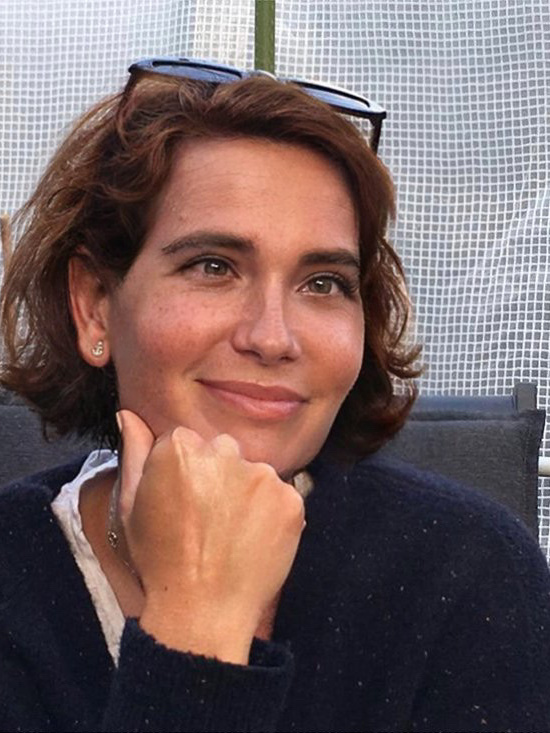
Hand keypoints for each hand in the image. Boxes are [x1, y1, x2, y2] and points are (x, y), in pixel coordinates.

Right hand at [116, 409, 305, 663]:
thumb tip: (129, 415)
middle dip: (217, 475)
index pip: (187, 441)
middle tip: (207, 520)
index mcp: (179, 447)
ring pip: (254, 472)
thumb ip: (135, 453)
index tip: (181, 503)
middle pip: (223, 451)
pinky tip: (253, 540)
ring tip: (230, 534)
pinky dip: (272, 514)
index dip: (182, 473)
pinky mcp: (290, 500)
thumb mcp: (130, 507)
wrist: (203, 611)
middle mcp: (224, 452)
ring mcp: (261, 475)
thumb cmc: (159, 560)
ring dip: (246, 494)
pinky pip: (282, 495)